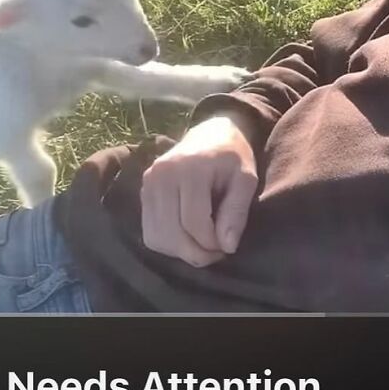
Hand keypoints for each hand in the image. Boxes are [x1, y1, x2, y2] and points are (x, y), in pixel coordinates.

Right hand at [140, 113, 258, 266]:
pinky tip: (188, 239)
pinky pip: (150, 234)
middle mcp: (161, 176)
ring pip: (158, 238)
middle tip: (217, 252)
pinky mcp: (143, 194)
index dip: (212, 244)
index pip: (194, 222)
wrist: (211, 136)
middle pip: (172, 233)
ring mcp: (148, 184)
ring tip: (203, 246)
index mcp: (189, 169)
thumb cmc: (232, 158)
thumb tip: (227, 246)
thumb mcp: (246, 179)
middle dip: (197, 253)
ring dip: (182, 252)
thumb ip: (237, 211)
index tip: (228, 247)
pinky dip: (169, 245)